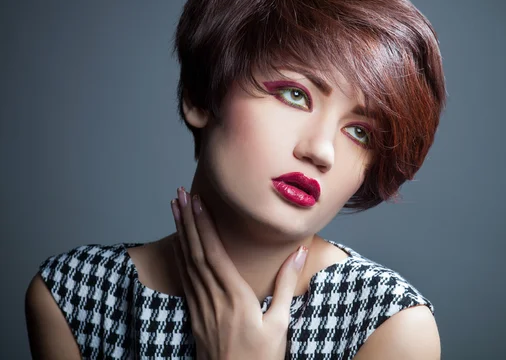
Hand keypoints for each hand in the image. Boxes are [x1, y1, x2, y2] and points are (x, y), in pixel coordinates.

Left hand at [170, 187, 307, 359]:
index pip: (215, 254)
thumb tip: (297, 253)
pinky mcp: (194, 317)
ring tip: (174, 210)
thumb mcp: (280, 323)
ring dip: (180, 234)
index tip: (197, 201)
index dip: (204, 225)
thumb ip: (285, 284)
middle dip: (187, 221)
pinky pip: (184, 281)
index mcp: (235, 297)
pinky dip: (179, 258)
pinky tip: (178, 245)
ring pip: (186, 264)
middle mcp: (213, 299)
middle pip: (196, 253)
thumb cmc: (262, 359)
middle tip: (179, 195)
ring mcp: (200, 308)